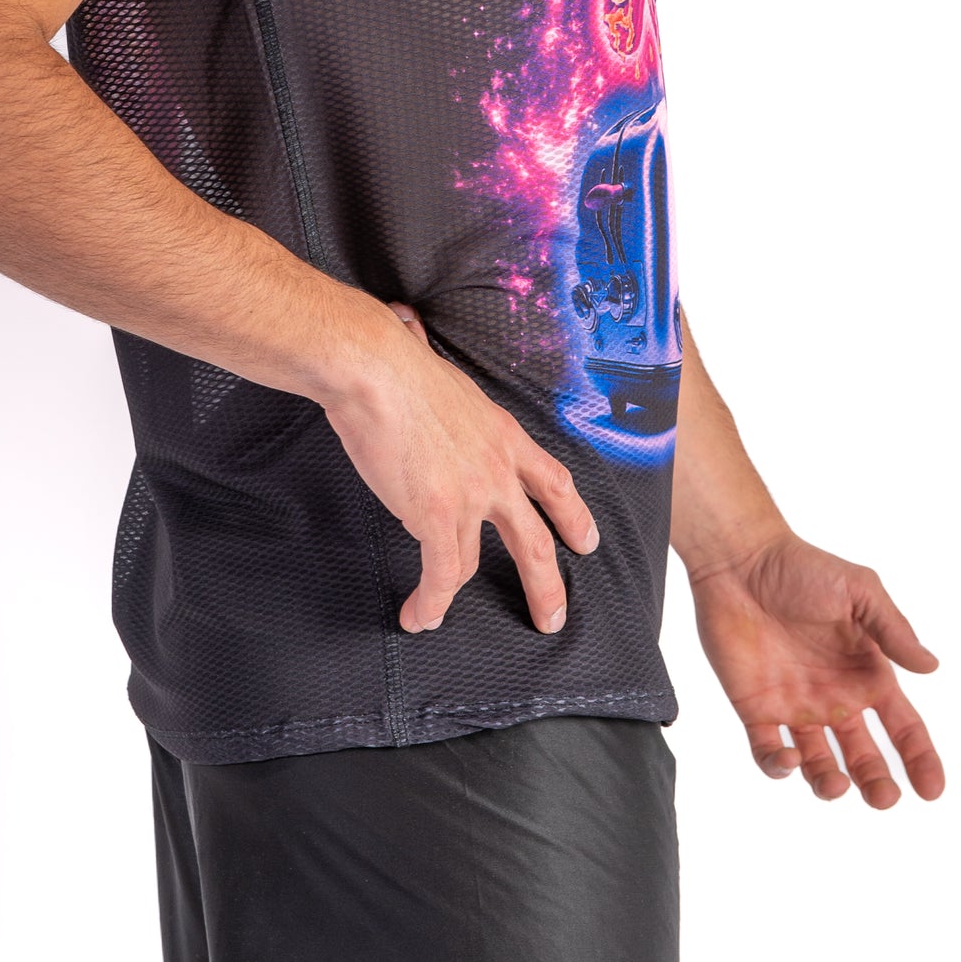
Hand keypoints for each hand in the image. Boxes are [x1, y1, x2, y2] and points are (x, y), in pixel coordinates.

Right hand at [324, 302, 600, 636]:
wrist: (375, 369)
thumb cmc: (395, 364)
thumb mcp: (445, 380)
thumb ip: (442, 394)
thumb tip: (416, 345)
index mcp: (503, 435)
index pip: (553, 482)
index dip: (572, 515)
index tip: (585, 540)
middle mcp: (497, 469)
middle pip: (537, 538)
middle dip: (548, 583)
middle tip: (553, 615)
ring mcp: (471, 495)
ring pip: (474, 563)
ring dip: (452, 593)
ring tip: (435, 613)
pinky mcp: (439, 516)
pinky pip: (440, 573)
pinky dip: (430, 600)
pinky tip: (420, 616)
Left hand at [689, 533, 944, 807]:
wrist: (740, 562)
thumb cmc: (804, 569)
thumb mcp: (860, 591)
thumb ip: (893, 630)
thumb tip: (932, 666)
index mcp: (867, 674)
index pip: (903, 727)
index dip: (920, 760)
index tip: (932, 791)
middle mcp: (835, 698)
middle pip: (864, 756)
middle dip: (877, 782)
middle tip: (884, 799)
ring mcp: (795, 707)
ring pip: (819, 764)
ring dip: (830, 783)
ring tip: (837, 786)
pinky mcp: (756, 709)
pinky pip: (768, 752)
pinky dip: (779, 766)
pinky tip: (790, 758)